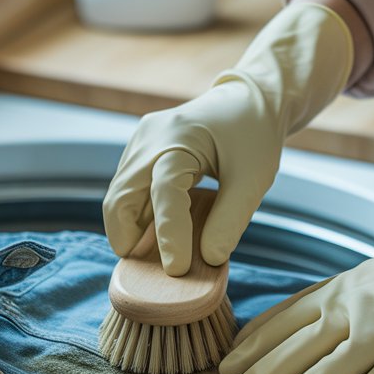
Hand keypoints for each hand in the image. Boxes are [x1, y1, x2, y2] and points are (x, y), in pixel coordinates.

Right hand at [102, 4, 353, 274]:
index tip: (177, 270)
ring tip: (154, 259)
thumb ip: (231, 219)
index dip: (169, 234)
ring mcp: (140, 143)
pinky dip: (139, 217)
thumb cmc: (254, 134)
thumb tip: (208, 259)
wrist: (247, 98)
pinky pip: (129, 190)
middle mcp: (150, 139)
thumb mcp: (254, 177)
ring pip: (119, 197)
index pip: (165, 192)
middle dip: (128, 239)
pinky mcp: (140, 152)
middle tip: (148, 274)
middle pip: (121, 198)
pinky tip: (157, 237)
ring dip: (132, 230)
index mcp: (180, 138)